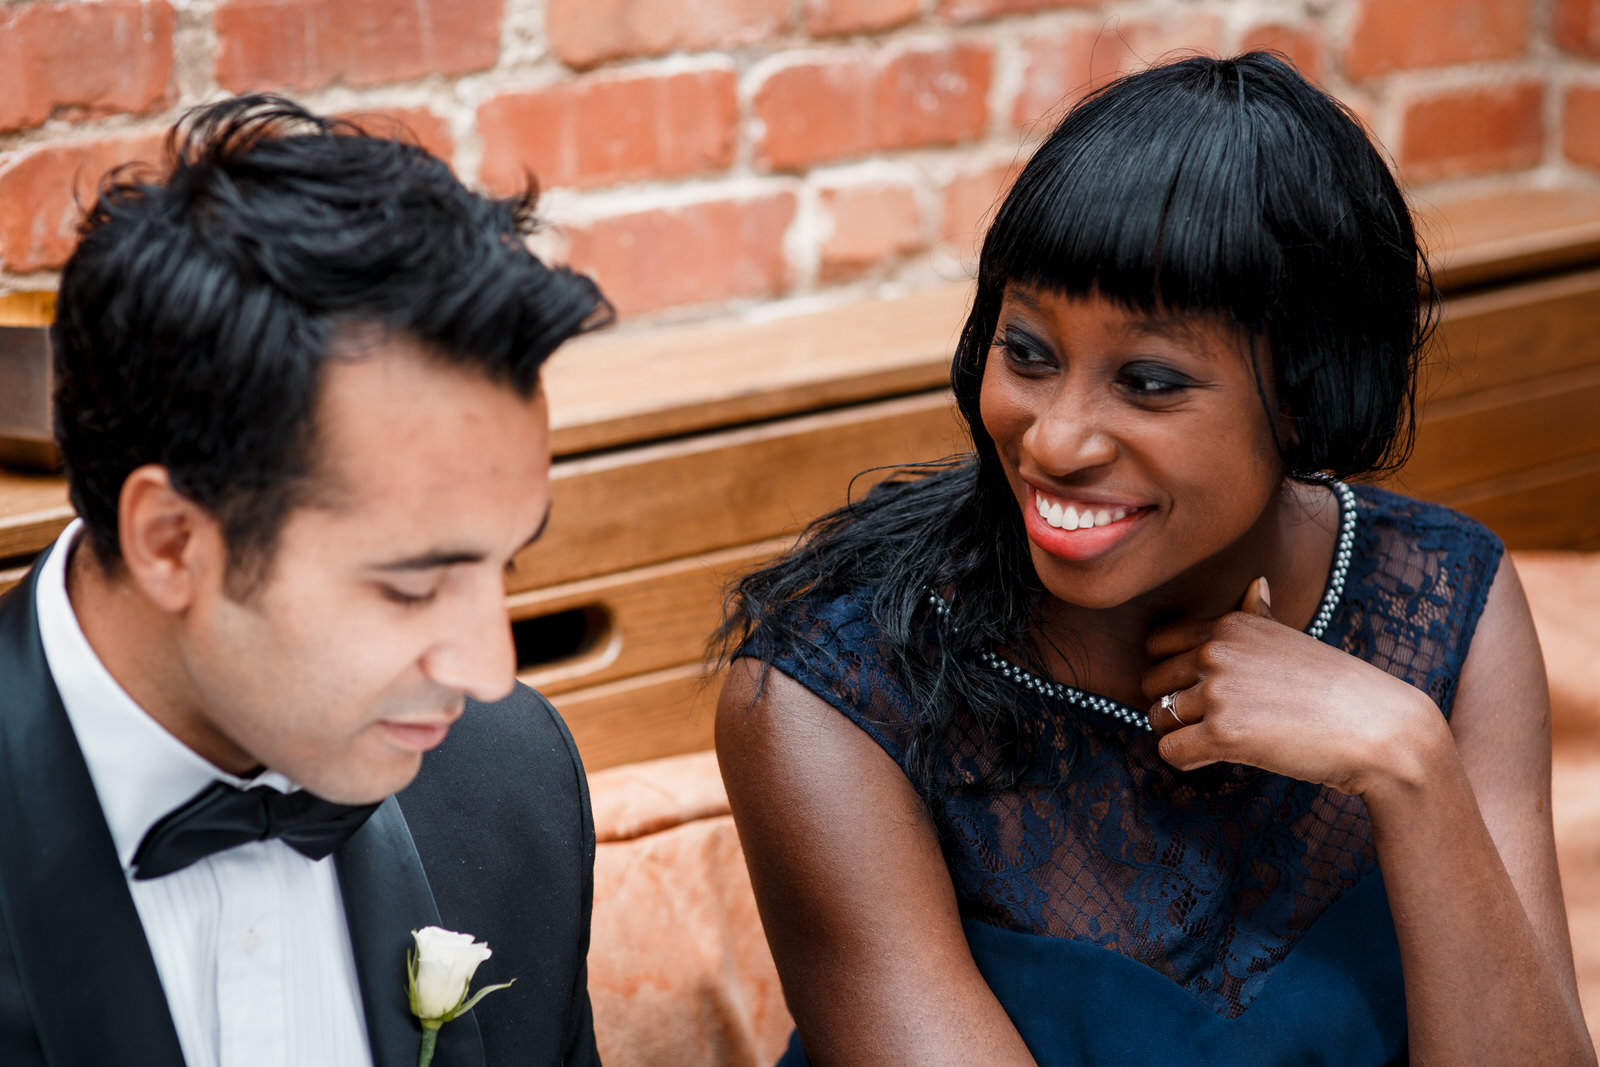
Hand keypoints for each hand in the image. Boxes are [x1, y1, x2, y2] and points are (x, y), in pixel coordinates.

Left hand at [1140, 577, 1447, 796]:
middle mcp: (1217, 650)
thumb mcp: (1293, 640)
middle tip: (1212, 722)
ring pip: (1157, 718)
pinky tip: (1217, 758)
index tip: (1202, 691)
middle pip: (1152, 683)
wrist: (1382, 731)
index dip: (1172, 674)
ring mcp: (1218, 690)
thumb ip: (1260, 616)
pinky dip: (1187, 760)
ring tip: (1222, 740)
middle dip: (1173, 707)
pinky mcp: (1223, 733)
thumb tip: (1254, 585)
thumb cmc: (1339, 690)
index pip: (1157, 645)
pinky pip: (1170, 751)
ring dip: (1182, 734)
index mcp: (1230, 624)